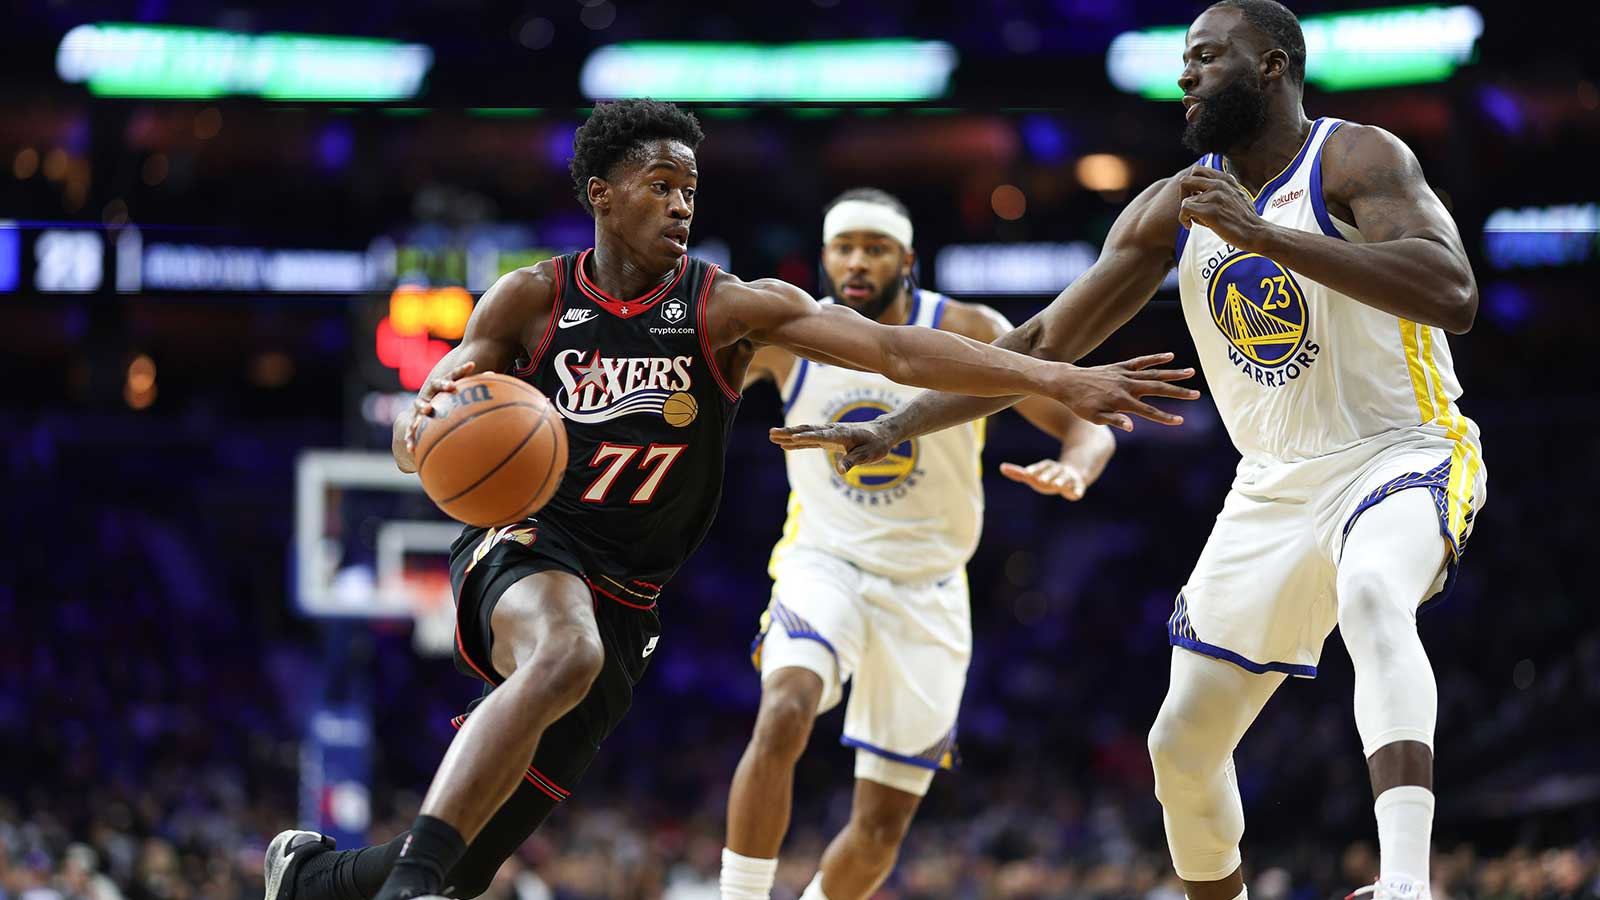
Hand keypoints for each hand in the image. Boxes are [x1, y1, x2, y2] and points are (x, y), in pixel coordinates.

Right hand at [402, 361, 476, 455]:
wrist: (420, 412)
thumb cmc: (445, 402)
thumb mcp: (457, 396)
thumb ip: (474, 390)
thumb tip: (496, 381)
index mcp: (443, 385)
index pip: (453, 374)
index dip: (463, 369)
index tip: (473, 365)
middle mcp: (430, 393)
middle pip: (435, 384)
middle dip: (444, 384)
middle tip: (453, 386)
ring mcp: (420, 405)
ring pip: (420, 404)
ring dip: (423, 406)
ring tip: (427, 410)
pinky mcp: (413, 420)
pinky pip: (411, 430)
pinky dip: (410, 438)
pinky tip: (411, 449)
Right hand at [769, 417, 896, 474]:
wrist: (881, 433)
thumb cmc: (876, 444)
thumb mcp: (868, 455)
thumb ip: (852, 461)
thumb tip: (840, 471)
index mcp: (841, 434)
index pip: (820, 436)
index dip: (807, 438)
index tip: (793, 438)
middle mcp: (832, 431)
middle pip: (807, 431)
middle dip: (789, 432)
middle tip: (771, 433)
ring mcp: (829, 433)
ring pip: (806, 433)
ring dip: (789, 434)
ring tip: (772, 435)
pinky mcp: (828, 438)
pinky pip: (810, 439)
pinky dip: (797, 440)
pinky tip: (786, 443)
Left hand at [1000, 459, 1089, 499]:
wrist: (1073, 473)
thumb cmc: (1047, 476)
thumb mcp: (1034, 474)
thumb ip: (1018, 473)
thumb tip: (1001, 467)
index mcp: (1046, 467)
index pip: (1040, 467)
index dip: (1034, 469)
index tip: (1027, 473)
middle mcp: (1058, 470)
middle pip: (1052, 471)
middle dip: (1047, 475)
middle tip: (1040, 480)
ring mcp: (1068, 477)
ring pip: (1065, 478)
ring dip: (1061, 481)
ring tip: (1057, 486)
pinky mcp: (1077, 485)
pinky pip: (1078, 487)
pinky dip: (1077, 490)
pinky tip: (1076, 494)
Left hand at [1054, 352, 1198, 431]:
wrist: (1067, 382)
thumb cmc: (1080, 404)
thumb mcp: (1094, 417)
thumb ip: (1114, 420)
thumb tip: (1130, 427)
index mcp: (1121, 402)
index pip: (1148, 412)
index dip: (1165, 417)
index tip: (1180, 421)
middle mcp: (1126, 386)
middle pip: (1157, 389)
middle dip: (1178, 392)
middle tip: (1197, 394)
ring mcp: (1124, 374)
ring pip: (1153, 374)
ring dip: (1173, 373)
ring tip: (1192, 372)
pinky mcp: (1120, 367)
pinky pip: (1141, 362)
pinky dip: (1155, 359)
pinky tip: (1170, 356)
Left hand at [1178, 165, 1270, 249]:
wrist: (1256, 232)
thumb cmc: (1244, 218)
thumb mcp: (1236, 195)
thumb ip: (1221, 188)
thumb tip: (1202, 188)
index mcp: (1225, 179)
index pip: (1197, 171)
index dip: (1190, 185)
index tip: (1194, 198)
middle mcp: (1220, 184)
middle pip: (1185, 181)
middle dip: (1182, 196)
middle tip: (1188, 209)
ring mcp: (1215, 196)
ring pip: (1185, 200)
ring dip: (1187, 213)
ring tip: (1199, 221)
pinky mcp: (1211, 211)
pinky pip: (1185, 209)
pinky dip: (1183, 219)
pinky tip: (1190, 226)